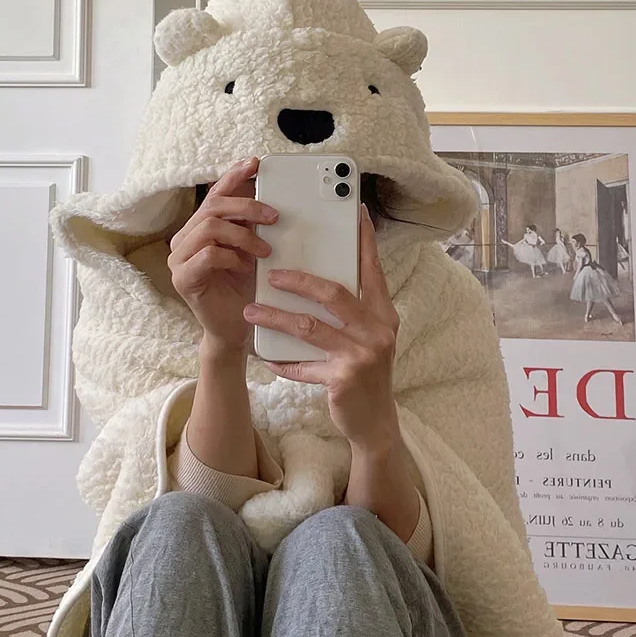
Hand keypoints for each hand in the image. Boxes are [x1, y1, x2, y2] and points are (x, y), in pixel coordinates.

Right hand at [168, 157, 278, 354]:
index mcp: (199, 229)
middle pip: (212, 207)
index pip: (215, 195)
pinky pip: (208, 254)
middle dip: (247, 207)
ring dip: (243, 235)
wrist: (236, 330)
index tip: (254, 164)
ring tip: (264, 251)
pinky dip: (231, 257)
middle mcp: (185, 240)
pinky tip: (245, 268)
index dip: (232, 177)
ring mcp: (179, 259)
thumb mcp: (252, 252)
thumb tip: (269, 200)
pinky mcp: (183, 278)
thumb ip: (252, 227)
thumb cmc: (244, 290)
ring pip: (209, 227)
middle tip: (274, 218)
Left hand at [243, 205, 400, 453]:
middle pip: (334, 293)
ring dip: (276, 317)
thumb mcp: (369, 338)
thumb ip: (354, 311)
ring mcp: (361, 355)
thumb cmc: (367, 374)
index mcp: (383, 314)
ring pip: (310, 327)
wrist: (375, 423)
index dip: (363, 241)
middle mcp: (377, 331)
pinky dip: (283, 362)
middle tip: (272, 274)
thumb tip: (320, 279)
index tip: (354, 213)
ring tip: (252, 310)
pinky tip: (267, 358)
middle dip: (300, 280)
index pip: (372, 270)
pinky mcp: (343, 379)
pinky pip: (303, 365)